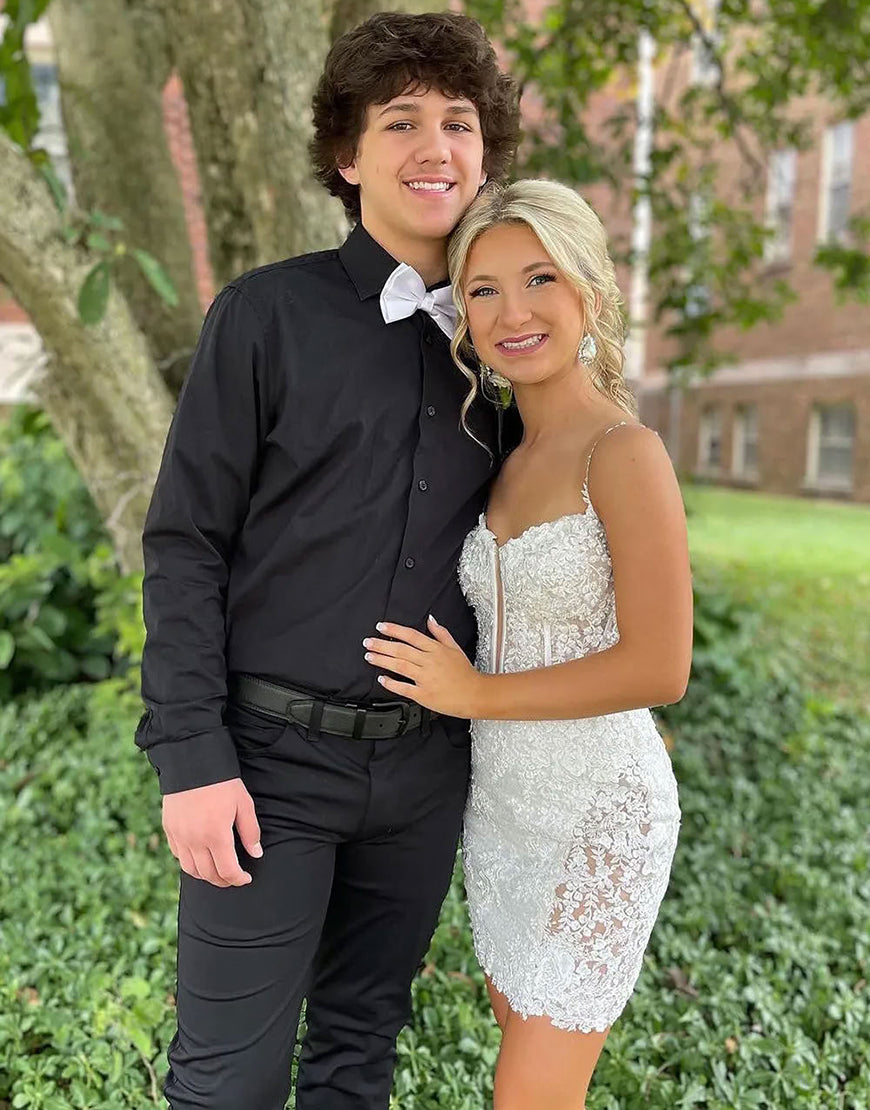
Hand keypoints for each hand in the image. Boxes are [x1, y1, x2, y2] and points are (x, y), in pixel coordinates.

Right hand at [162, 778, 262, 887]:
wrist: (192, 762)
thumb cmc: (223, 782)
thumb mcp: (243, 803)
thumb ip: (250, 831)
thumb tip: (256, 854)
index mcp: (216, 835)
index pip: (227, 871)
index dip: (238, 879)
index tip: (246, 878)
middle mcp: (195, 840)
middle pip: (208, 875)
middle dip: (223, 881)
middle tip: (233, 878)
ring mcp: (179, 836)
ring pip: (190, 869)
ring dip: (205, 876)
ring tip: (217, 872)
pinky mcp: (169, 829)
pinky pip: (178, 855)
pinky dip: (189, 862)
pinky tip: (199, 857)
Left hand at [363, 614, 482, 716]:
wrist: (475, 694)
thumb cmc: (465, 672)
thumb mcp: (455, 648)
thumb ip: (440, 633)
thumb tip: (430, 619)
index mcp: (436, 649)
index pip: (411, 635)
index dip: (394, 630)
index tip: (381, 627)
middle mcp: (429, 662)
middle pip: (401, 650)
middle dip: (382, 645)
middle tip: (368, 642)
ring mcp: (426, 678)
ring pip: (400, 666)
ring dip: (382, 660)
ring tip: (370, 657)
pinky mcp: (424, 694)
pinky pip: (404, 687)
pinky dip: (391, 683)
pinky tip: (382, 679)